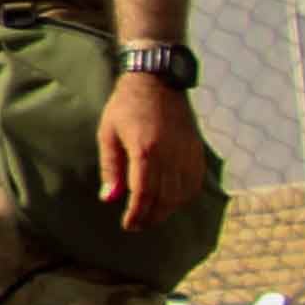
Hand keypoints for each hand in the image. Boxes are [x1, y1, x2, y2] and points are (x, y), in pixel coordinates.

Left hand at [98, 73, 212, 232]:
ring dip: (167, 210)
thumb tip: (109, 198)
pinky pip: (195, 182)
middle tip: (137, 225)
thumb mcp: (108, 134)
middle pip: (165, 198)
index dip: (137, 213)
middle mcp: (171, 154)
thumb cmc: (126, 105)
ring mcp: (187, 152)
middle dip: (150, 216)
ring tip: (151, 216)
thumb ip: (110, 168)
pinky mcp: (197, 150)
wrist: (157, 80)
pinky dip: (185, 197)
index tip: (128, 225)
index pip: (144, 193)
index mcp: (146, 149)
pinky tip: (172, 201)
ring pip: (182, 193)